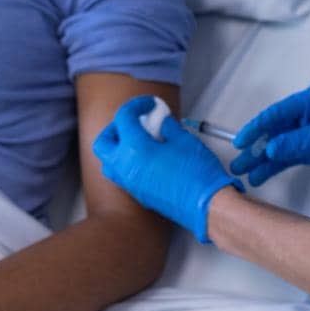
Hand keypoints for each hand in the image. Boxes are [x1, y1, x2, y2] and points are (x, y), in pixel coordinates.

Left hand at [92, 95, 241, 242]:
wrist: (206, 206)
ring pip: (109, 162)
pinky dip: (129, 163)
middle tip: (134, 121)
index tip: (149, 104)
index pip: (124, 117)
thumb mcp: (184, 140)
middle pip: (103, 142)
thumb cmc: (197, 174)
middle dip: (115, 127)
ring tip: (140, 140)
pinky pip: (123, 176)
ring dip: (119, 148)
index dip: (137, 105)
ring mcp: (130, 184)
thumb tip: (162, 122)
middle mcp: (125, 168)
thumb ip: (168, 127)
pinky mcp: (140, 195)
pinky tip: (149, 158)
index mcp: (134, 149)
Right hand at [230, 84, 309, 185]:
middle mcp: (308, 115)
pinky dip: (275, 166)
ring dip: (262, 160)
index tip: (240, 142)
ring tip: (244, 174)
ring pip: (279, 146)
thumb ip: (295, 142)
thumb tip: (270, 148)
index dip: (256, 128)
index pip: (276, 114)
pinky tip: (260, 176)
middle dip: (255, 148)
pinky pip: (288, 157)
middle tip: (237, 163)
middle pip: (274, 131)